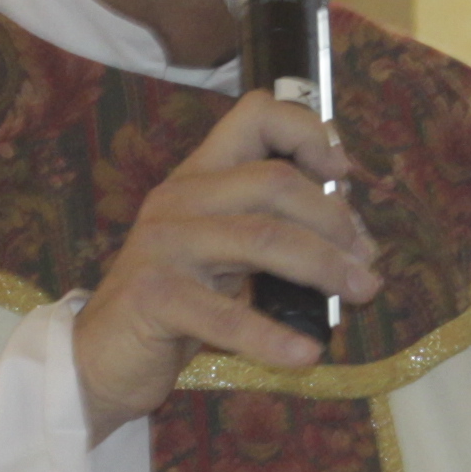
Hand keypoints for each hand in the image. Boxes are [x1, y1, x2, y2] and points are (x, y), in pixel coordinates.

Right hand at [70, 87, 378, 439]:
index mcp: (200, 177)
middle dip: (335, 220)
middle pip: (274, 181)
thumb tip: (359, 242)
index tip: (342, 174)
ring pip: (262, 238)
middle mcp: (180, 198)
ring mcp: (163, 244)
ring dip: (325, 267)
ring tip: (362, 293)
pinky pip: (226, 316)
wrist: (104, 357)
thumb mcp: (228, 256)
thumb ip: (278, 233)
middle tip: (366, 262)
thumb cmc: (178, 305)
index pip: (254, 113)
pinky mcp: (154, 296)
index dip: (307, 131)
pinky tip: (307, 354)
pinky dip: (273, 337)